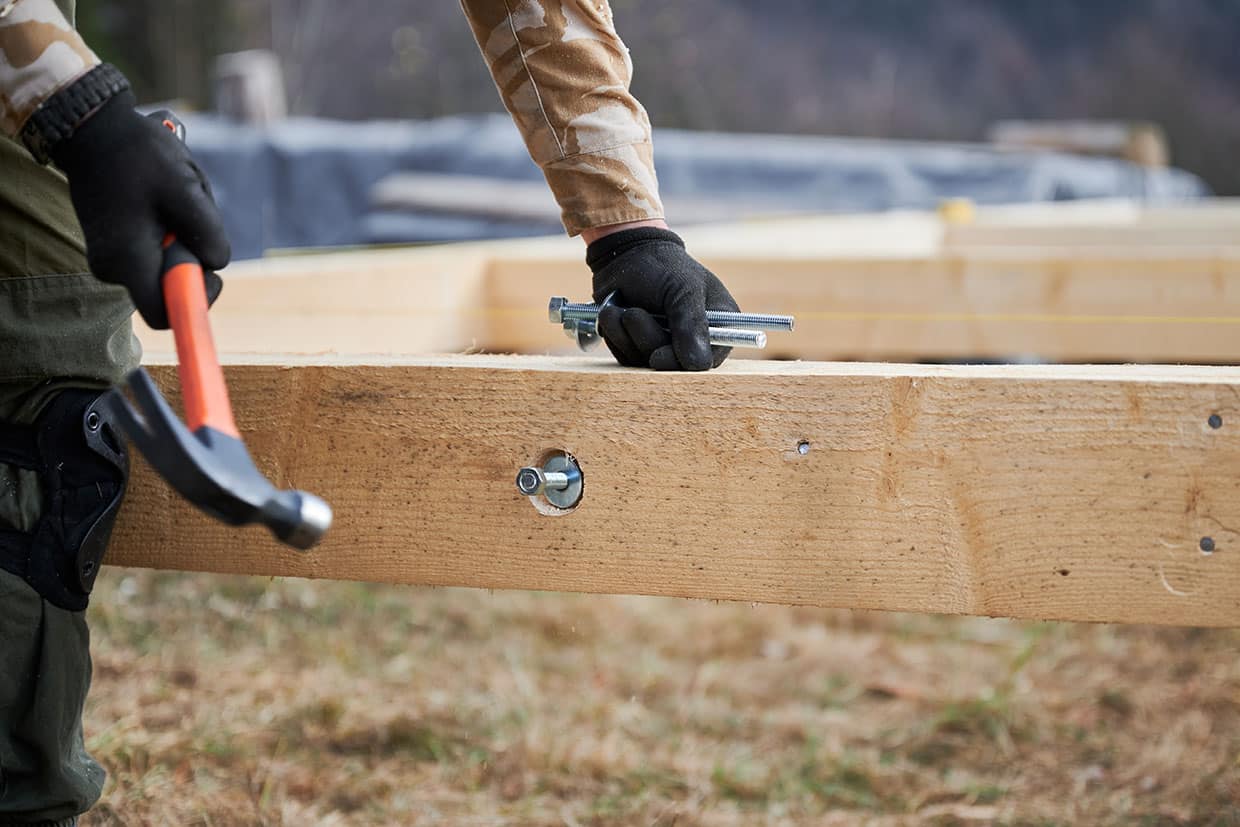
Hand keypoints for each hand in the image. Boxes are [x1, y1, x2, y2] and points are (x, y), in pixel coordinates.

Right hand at [50, 90, 229, 329]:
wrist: (95, 130)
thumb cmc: (139, 156)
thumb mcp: (186, 189)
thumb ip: (208, 233)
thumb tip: (216, 265)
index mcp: (127, 262)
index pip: (164, 315)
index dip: (195, 303)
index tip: (210, 272)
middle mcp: (114, 269)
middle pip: (171, 289)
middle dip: (193, 257)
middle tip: (189, 215)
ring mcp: (111, 258)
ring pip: (168, 266)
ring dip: (184, 239)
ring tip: (173, 199)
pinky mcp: (115, 246)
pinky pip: (156, 253)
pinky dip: (171, 231)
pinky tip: (164, 200)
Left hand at [586, 227, 738, 370]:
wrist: (624, 255)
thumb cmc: (661, 265)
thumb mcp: (683, 288)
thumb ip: (692, 324)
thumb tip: (698, 364)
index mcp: (719, 324)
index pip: (707, 361)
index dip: (680, 362)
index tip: (657, 356)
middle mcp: (694, 340)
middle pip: (672, 366)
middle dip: (646, 340)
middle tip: (632, 314)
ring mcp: (665, 346)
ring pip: (644, 363)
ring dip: (626, 336)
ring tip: (620, 309)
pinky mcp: (639, 349)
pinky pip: (626, 358)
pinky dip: (616, 337)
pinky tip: (614, 315)